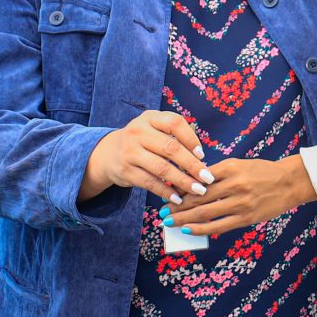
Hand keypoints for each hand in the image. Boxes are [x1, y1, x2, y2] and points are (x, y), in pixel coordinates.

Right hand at [83, 110, 212, 204]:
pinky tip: (178, 198)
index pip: (174, 123)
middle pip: (170, 148)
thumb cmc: (142, 141)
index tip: (202, 155)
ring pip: (161, 168)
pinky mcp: (126, 170)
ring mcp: (130, 151)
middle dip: (192, 165)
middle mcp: (138, 132)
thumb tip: (201, 159)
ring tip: (198, 190)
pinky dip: (166, 191)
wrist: (108, 153)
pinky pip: (150, 183)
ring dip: (183, 181)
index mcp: (149, 118)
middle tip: (208, 178)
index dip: (191, 139)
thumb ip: (175, 137)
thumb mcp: (154, 129)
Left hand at [160, 157, 315, 238]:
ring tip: (169, 222)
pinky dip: (201, 228)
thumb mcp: (239, 164)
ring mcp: (240, 203)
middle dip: (177, 206)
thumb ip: (218, 174)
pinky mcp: (246, 218)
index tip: (168, 192)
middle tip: (162, 211)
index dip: (181, 187)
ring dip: (184, 219)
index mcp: (230, 168)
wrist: (290, 182)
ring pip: (205, 213)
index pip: (198, 178)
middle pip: (198, 197)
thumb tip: (193, 185)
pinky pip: (218, 225)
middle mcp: (234, 185)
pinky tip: (188, 230)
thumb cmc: (262, 172)